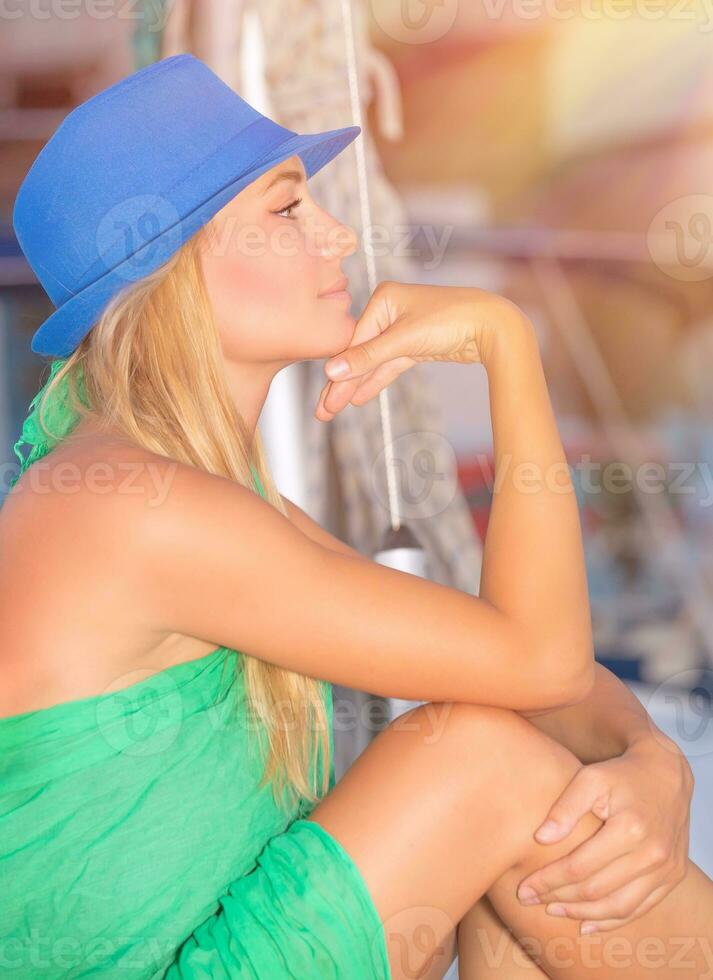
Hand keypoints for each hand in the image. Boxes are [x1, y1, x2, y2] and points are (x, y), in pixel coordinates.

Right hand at [315, 280, 521, 420]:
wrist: (494, 325)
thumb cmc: (452, 320)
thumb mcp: (405, 339)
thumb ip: (368, 357)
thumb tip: (332, 371)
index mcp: (383, 299)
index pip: (354, 341)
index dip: (339, 374)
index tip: (325, 399)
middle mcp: (390, 311)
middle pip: (360, 354)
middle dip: (341, 385)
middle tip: (323, 412)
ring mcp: (403, 329)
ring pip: (374, 363)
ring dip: (355, 387)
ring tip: (333, 410)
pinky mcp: (416, 345)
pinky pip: (389, 366)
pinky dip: (375, 381)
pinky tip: (358, 398)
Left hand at [516, 735, 693, 934]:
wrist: (666, 775)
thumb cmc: (621, 775)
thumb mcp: (590, 779)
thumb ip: (565, 808)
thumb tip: (540, 838)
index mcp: (629, 828)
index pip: (579, 866)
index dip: (548, 881)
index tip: (524, 888)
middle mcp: (652, 853)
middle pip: (597, 890)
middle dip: (559, 898)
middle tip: (531, 899)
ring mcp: (666, 869)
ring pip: (619, 906)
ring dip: (583, 914)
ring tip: (554, 910)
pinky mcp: (672, 876)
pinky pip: (641, 908)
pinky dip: (612, 920)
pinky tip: (587, 923)